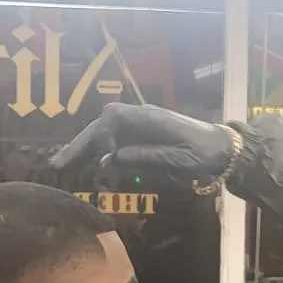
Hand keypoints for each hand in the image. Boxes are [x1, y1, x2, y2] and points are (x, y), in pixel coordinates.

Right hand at [49, 102, 235, 186]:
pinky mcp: (141, 140)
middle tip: (59, 165)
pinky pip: (114, 145)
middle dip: (81, 144)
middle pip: (102, 126)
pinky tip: (85, 167)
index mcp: (150, 118)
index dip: (101, 134)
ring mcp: (140, 129)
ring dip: (84, 150)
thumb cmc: (205, 154)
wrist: (223, 151)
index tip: (100, 156)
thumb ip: (146, 157)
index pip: (113, 116)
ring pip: (104, 135)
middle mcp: (141, 119)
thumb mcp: (179, 159)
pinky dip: (98, 155)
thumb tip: (111, 158)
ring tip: (63, 167)